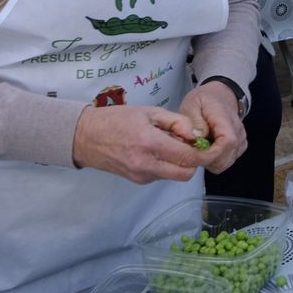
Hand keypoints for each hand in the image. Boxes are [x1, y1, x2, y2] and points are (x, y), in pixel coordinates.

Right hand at [71, 103, 204, 183]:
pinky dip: (166, 165)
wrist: (85, 137)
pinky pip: (161, 175)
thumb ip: (176, 122)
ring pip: (174, 175)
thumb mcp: (149, 112)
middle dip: (194, 161)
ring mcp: (140, 176)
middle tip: (190, 145)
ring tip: (168, 144)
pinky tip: (156, 151)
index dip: (203, 153)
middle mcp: (146, 165)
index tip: (208, 145)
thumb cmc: (117, 119)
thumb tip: (196, 134)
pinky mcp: (137, 181)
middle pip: (185, 174)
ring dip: (179, 163)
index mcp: (150, 144)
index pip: (188, 158)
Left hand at [177, 81, 248, 172]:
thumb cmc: (206, 100)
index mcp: (225, 118)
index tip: (195, 154)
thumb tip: (196, 139)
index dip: (210, 154)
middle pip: (227, 157)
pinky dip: (216, 160)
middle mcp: (237, 131)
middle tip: (193, 151)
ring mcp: (240, 139)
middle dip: (207, 160)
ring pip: (227, 162)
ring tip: (200, 149)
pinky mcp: (239, 146)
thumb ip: (193, 122)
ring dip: (211, 161)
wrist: (220, 95)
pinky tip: (208, 149)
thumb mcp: (192, 104)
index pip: (227, 142)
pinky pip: (228, 161)